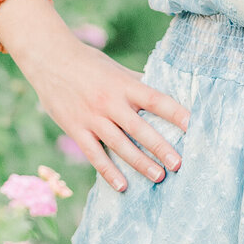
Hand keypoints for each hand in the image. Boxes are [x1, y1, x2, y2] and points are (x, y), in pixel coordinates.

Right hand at [7, 8, 188, 194]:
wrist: (49, 57)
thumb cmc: (87, 62)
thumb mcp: (116, 69)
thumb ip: (138, 83)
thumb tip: (165, 92)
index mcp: (124, 85)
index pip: (156, 100)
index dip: (176, 113)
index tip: (194, 125)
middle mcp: (110, 102)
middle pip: (140, 128)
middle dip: (161, 147)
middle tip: (179, 164)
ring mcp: (92, 117)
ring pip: (120, 145)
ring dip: (140, 163)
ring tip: (158, 177)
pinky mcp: (76, 128)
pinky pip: (95, 154)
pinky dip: (108, 172)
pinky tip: (123, 186)